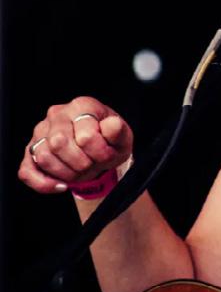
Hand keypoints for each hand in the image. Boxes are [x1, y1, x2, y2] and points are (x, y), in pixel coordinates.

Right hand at [18, 96, 132, 193]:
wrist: (100, 150)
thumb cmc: (109, 139)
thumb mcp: (122, 136)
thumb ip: (118, 131)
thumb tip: (113, 125)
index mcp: (81, 105)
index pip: (86, 135)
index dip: (99, 152)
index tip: (108, 156)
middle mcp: (57, 114)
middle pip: (59, 144)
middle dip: (81, 163)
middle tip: (93, 165)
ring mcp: (40, 132)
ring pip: (43, 157)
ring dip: (66, 173)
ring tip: (81, 172)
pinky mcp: (30, 151)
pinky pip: (27, 171)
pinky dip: (44, 184)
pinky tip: (62, 186)